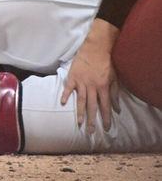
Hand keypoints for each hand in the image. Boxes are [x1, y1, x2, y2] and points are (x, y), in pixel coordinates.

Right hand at [61, 19, 120, 133]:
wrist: (95, 48)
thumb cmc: (106, 63)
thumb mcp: (114, 78)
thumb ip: (115, 94)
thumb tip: (117, 109)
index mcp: (103, 87)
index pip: (105, 106)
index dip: (106, 118)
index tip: (106, 128)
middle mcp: (92, 86)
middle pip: (92, 106)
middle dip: (92, 120)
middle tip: (91, 132)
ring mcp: (81, 82)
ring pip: (81, 100)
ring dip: (80, 112)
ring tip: (79, 123)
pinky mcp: (73, 77)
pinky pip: (68, 87)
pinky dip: (65, 94)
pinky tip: (62, 103)